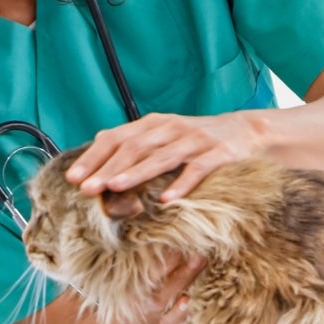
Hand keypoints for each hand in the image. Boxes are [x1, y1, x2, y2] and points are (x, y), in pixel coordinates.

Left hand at [65, 112, 263, 202]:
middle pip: (134, 147)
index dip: (94, 157)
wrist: (250, 131)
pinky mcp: (218, 155)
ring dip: (136, 173)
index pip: (116, 137)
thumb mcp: (167, 138)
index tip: (73, 177)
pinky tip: (167, 200)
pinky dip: (181, 184)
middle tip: (87, 188)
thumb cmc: (200, 141)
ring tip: (115, 187)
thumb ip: (140, 149)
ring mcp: (195, 141)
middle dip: (107, 168)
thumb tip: (100, 170)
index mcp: (154, 124)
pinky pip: (197, 170)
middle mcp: (171, 128)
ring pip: (161, 157)